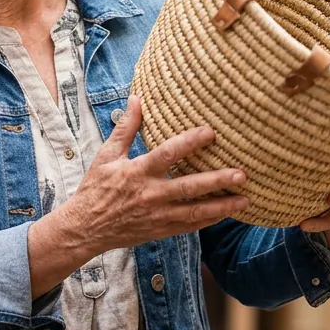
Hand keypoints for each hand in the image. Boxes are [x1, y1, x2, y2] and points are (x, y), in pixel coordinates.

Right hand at [42, 94, 248, 257]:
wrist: (84, 228)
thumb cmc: (95, 188)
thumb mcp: (106, 155)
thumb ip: (125, 128)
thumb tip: (135, 99)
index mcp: (137, 172)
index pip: (168, 154)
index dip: (190, 142)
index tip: (211, 132)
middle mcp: (150, 195)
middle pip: (190, 187)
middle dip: (217, 180)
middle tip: (242, 174)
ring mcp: (156, 216)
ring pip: (195, 212)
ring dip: (221, 206)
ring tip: (245, 199)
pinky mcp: (159, 231)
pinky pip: (189, 227)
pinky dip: (208, 221)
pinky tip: (225, 213)